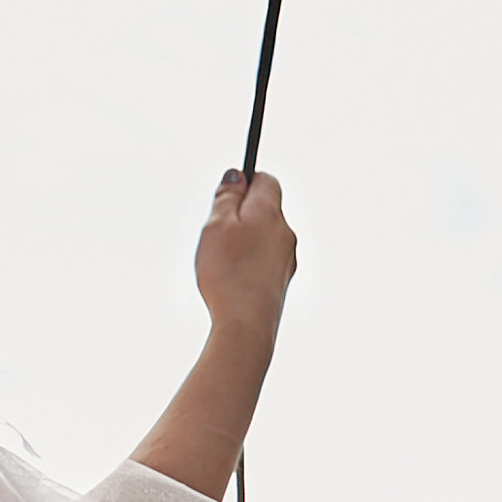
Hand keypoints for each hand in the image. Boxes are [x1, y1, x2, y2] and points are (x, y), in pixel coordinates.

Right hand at [194, 167, 295, 347]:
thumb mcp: (216, 225)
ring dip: (243, 241)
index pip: (266, 179)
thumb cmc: (228, 274)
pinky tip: (232, 279)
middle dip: (240, 214)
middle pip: (264, 209)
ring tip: (221, 260)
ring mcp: (286, 258)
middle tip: (215, 231)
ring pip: (263, 236)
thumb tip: (237, 176)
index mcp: (269, 212)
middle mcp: (284, 232)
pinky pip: (263, 260)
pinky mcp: (280, 281)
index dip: (245, 181)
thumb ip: (226, 197)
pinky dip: (248, 262)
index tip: (225, 194)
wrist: (246, 325)